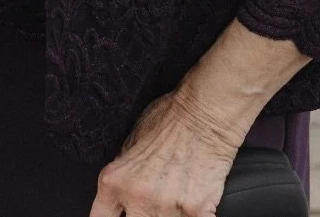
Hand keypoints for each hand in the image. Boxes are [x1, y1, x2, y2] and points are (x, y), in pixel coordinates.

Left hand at [89, 87, 241, 216]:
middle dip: (140, 214)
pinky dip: (193, 215)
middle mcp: (138, 197)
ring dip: (168, 214)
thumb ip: (123, 170)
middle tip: (150, 202)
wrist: (204, 114)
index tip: (120, 215)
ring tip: (174, 193)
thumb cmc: (169, 119)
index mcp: (116, 180)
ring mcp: (167, 207)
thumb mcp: (130, 141)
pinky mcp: (196, 212)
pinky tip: (193, 202)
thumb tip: (118, 192)